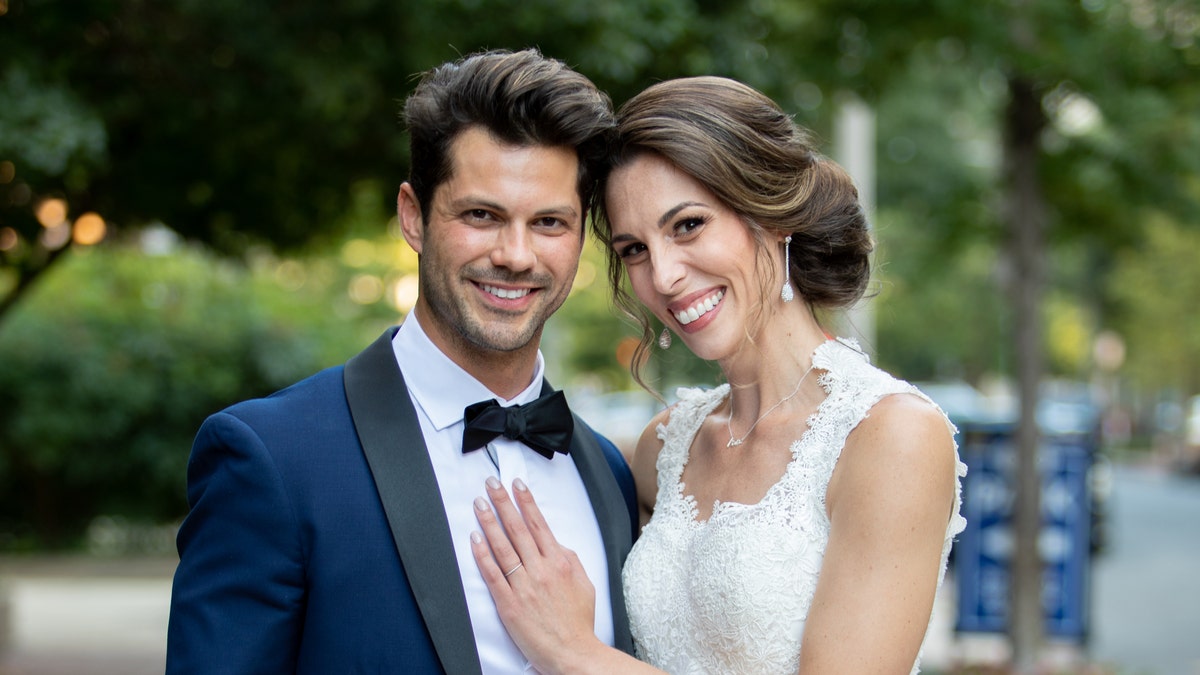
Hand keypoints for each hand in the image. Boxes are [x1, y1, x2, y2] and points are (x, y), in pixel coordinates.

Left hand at [471, 476, 598, 674]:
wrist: (573, 652)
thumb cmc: (579, 621)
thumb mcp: (584, 583)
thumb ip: (570, 560)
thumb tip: (555, 544)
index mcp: (560, 562)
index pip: (539, 524)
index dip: (526, 501)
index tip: (516, 484)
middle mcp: (541, 569)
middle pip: (518, 529)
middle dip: (503, 502)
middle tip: (491, 484)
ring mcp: (524, 586)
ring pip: (502, 547)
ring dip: (489, 522)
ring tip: (479, 503)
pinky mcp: (509, 604)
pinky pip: (492, 574)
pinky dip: (482, 555)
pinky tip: (474, 539)